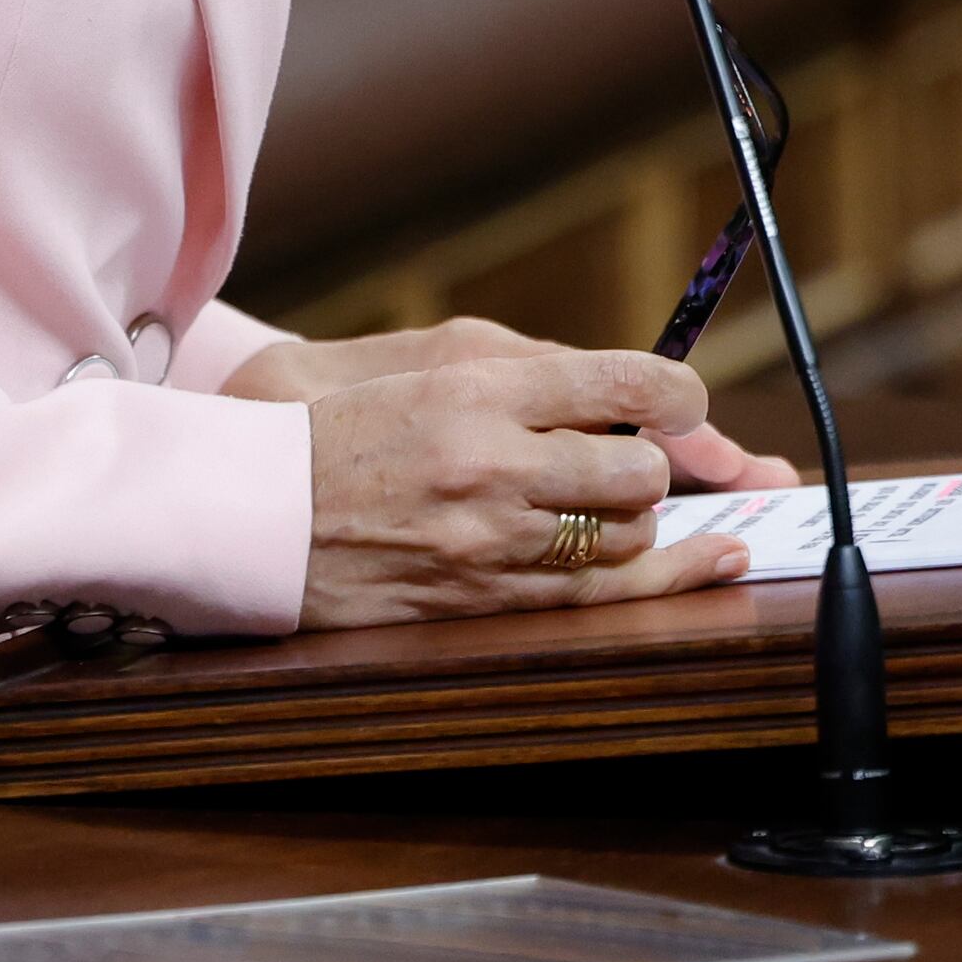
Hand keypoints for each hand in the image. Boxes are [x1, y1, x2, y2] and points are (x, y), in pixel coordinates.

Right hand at [295, 344, 761, 627]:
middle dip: (647, 462)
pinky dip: (668, 577)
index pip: (622, 379)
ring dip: (636, 519)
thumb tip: (621, 389)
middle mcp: (491, 465)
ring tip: (611, 505)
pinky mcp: (481, 598)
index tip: (681, 402)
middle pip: (637, 467)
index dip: (677, 393)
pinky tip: (714, 559)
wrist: (247, 515)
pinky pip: (597, 594)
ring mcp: (488, 541)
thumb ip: (523, 371)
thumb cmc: (328, 429)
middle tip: (622, 458)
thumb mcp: (416, 363)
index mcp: (473, 389)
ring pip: (625, 534)